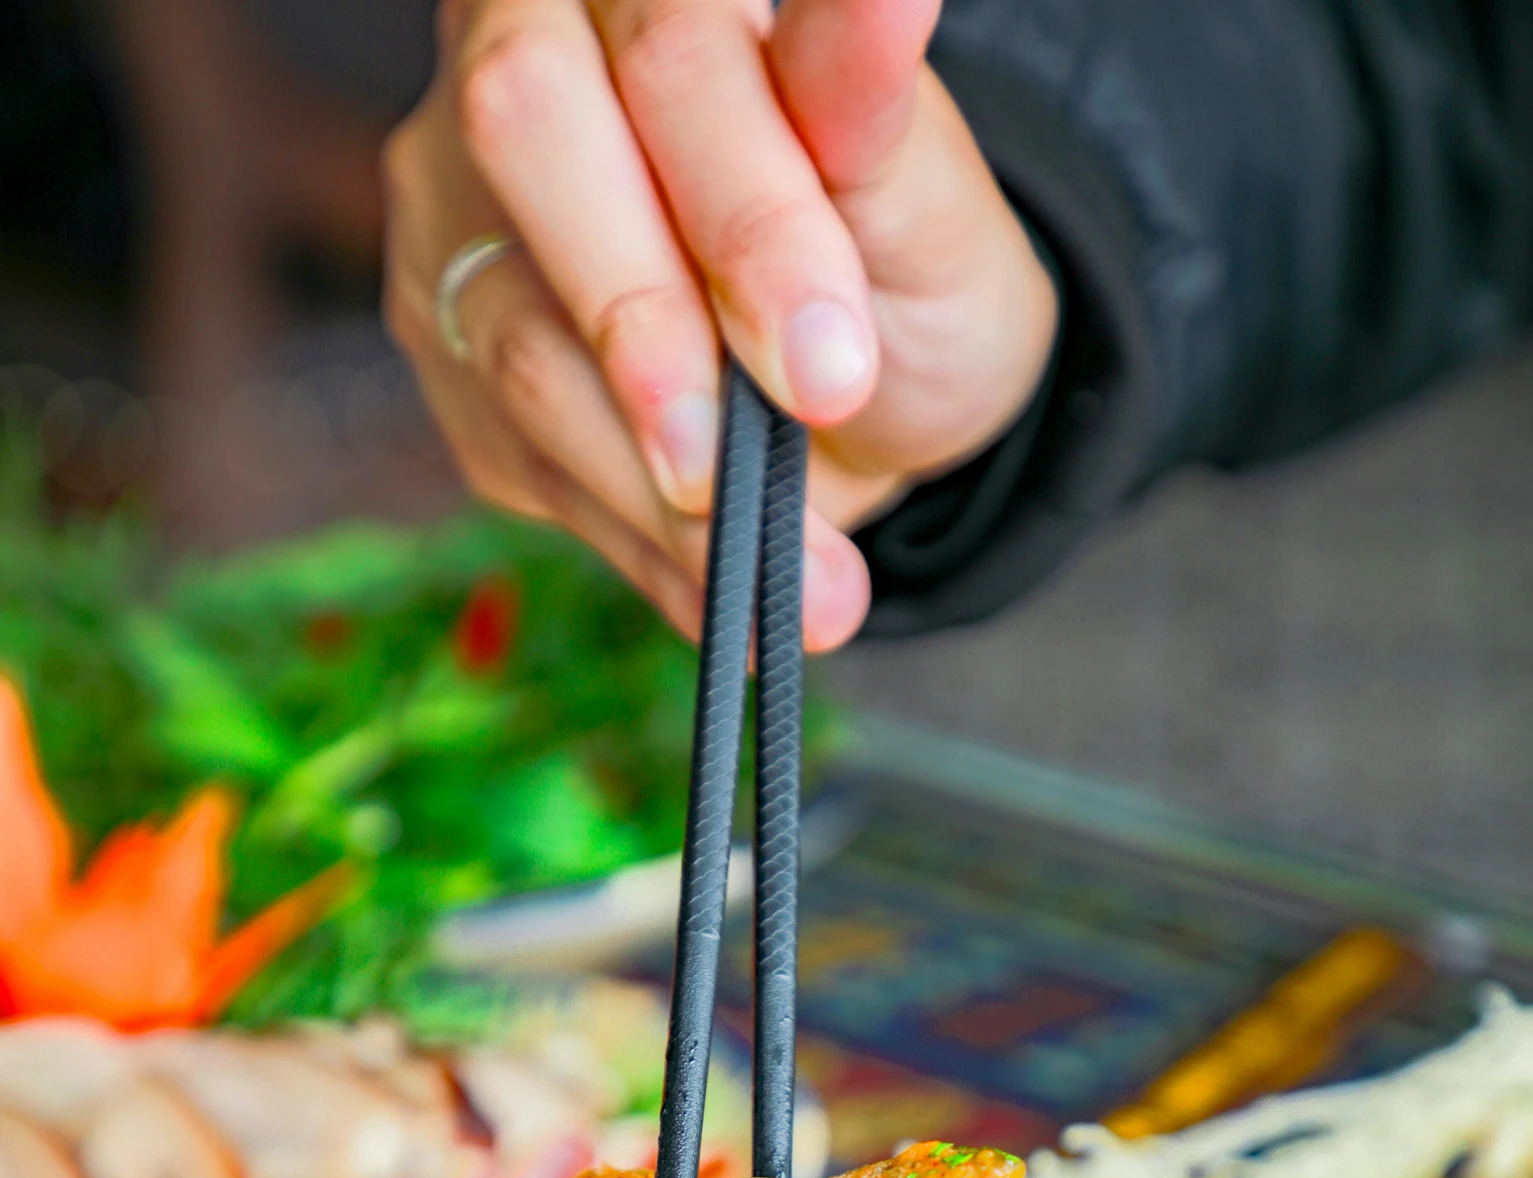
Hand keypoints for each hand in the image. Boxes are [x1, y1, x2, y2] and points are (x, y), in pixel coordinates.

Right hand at [385, 0, 1057, 648]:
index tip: (832, 366)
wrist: (859, 377)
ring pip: (514, 337)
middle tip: (740, 472)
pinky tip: (741, 603)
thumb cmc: (892, 256)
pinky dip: (649, 554)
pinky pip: (525, 461)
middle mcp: (521, 50)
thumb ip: (870, 116)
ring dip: (659, 494)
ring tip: (805, 589)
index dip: (745, 213)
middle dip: (647, 327)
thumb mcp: (919, 193)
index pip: (666, 48)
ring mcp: (460, 205)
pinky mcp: (450, 351)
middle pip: (523, 133)